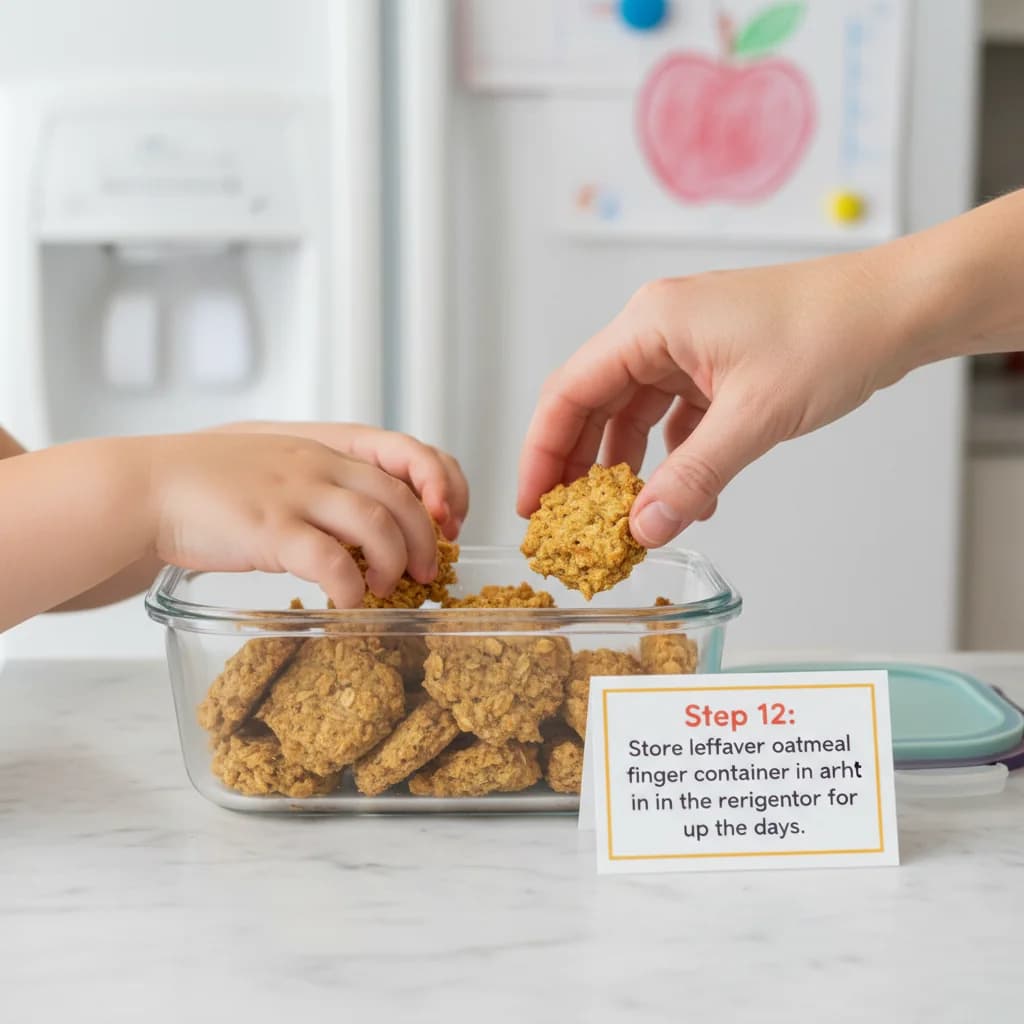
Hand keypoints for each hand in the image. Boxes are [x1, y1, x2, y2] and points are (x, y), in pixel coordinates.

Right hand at [149, 433, 442, 606]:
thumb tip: (365, 524)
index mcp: (324, 450)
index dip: (438, 491)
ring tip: (388, 589)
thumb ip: (323, 484)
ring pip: (377, 526)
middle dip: (425, 539)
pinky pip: (330, 561)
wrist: (149, 486)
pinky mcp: (270, 530)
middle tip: (427, 571)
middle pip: (400, 498)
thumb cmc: (213, 485)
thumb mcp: (280, 467)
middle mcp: (318, 466)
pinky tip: (347, 604)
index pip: (405, 458)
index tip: (446, 524)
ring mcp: (295, 496)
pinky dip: (350, 587)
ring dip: (394, 563)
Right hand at [517, 251, 913, 547]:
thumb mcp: (753, 416)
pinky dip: (674, 459)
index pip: (568, 392)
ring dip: (628, 468)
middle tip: (567, 522)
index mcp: (650, 324)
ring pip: (633, 415)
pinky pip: (676, 420)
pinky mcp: (717, 367)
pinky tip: (690, 497)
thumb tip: (642, 529)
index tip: (531, 504)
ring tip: (624, 520)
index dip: (541, 452)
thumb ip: (692, 476)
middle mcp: (659, 330)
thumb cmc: (833, 333)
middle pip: (594, 404)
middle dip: (579, 466)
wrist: (899, 309)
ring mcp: (688, 348)